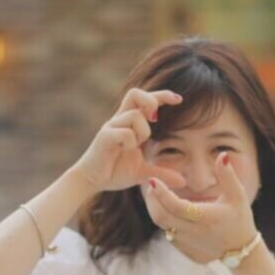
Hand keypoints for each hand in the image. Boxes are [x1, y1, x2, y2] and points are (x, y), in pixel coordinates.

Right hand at [71, 87, 187, 192]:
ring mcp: (111, 127)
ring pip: (134, 115)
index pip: (145, 100)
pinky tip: (126, 151)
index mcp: (129, 124)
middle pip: (135, 93)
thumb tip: (184, 181)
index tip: (179, 100)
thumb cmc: (114, 172)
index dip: (162, 96)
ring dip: (143, 131)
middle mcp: (120, 121)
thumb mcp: (143, 173)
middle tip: (155, 118)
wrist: (91, 181)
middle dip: (151, 100)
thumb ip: (162, 173)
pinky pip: (124, 132)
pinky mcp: (104, 137)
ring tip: (136, 146)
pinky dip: (130, 142)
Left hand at [142, 151, 257, 261]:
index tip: (152, 179)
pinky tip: (166, 208)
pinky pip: (167, 232)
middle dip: (152, 199)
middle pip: (161, 216)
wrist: (240, 250)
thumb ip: (228, 175)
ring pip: (161, 225)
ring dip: (155, 207)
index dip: (161, 193)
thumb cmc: (240, 218)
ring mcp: (187, 242)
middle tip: (151, 184)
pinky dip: (163, 218)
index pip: (176, 206)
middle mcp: (194, 231)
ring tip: (156, 193)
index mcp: (206, 217)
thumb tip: (222, 155)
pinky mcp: (184, 248)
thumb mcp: (238, 195)